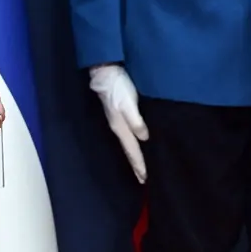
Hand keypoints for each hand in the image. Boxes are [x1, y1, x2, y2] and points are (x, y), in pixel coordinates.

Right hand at [89, 64, 148, 182]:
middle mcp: (119, 127)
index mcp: (121, 127)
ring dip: (135, 157)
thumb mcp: (127, 102)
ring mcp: (118, 121)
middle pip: (130, 151)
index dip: (140, 165)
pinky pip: (129, 135)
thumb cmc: (117, 86)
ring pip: (129, 144)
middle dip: (136, 166)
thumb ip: (135, 120)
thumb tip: (145, 138)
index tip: (146, 179)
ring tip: (142, 168)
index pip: (133, 151)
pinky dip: (134, 144)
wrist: (105, 71)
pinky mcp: (119, 114)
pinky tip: (139, 144)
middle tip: (144, 180)